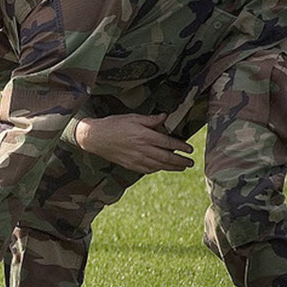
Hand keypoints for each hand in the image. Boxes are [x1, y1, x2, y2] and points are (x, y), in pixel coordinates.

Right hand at [75, 113, 193, 173]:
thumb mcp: (132, 117)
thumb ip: (150, 119)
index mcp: (144, 135)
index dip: (180, 146)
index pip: (167, 142)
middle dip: (180, 161)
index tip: (190, 149)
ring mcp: (136, 159)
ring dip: (172, 167)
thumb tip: (165, 116)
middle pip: (166, 157)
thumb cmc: (114, 124)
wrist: (95, 138)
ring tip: (181, 167)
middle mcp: (142, 149)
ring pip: (159, 165)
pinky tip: (162, 168)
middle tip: (190, 163)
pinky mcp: (130, 165)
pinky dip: (157, 169)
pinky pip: (147, 170)